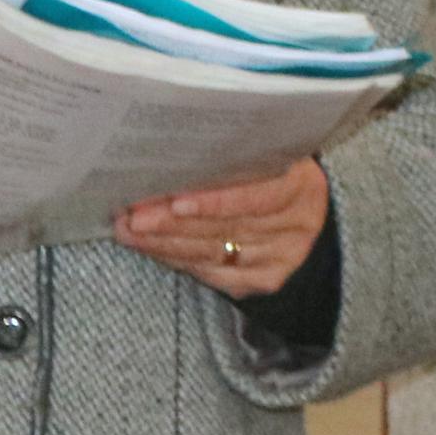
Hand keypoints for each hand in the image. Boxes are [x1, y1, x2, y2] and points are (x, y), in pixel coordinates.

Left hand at [115, 159, 328, 299]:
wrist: (306, 219)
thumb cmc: (273, 176)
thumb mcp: (268, 157)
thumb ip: (234, 156)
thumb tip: (173, 154)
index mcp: (303, 186)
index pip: (260, 197)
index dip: (216, 201)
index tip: (175, 200)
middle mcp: (297, 225)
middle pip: (227, 227)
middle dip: (173, 221)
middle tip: (133, 215)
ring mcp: (281, 257)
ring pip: (213, 252)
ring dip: (164, 242)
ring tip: (129, 229)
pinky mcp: (262, 280)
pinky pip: (211, 272)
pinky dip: (176, 259)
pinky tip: (150, 247)